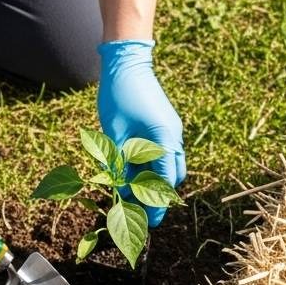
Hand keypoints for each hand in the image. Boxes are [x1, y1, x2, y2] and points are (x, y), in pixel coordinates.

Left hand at [97, 39, 184, 226]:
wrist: (127, 61)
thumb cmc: (118, 94)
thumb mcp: (113, 132)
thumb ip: (119, 160)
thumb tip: (119, 188)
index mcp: (164, 138)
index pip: (165, 180)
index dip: (157, 204)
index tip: (151, 223)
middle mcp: (172, 136)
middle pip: (173, 176)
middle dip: (160, 197)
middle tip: (144, 215)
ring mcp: (171, 131)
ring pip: (169, 166)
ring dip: (155, 183)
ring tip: (136, 199)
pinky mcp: (164, 127)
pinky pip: (162, 154)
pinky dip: (152, 168)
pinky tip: (135, 176)